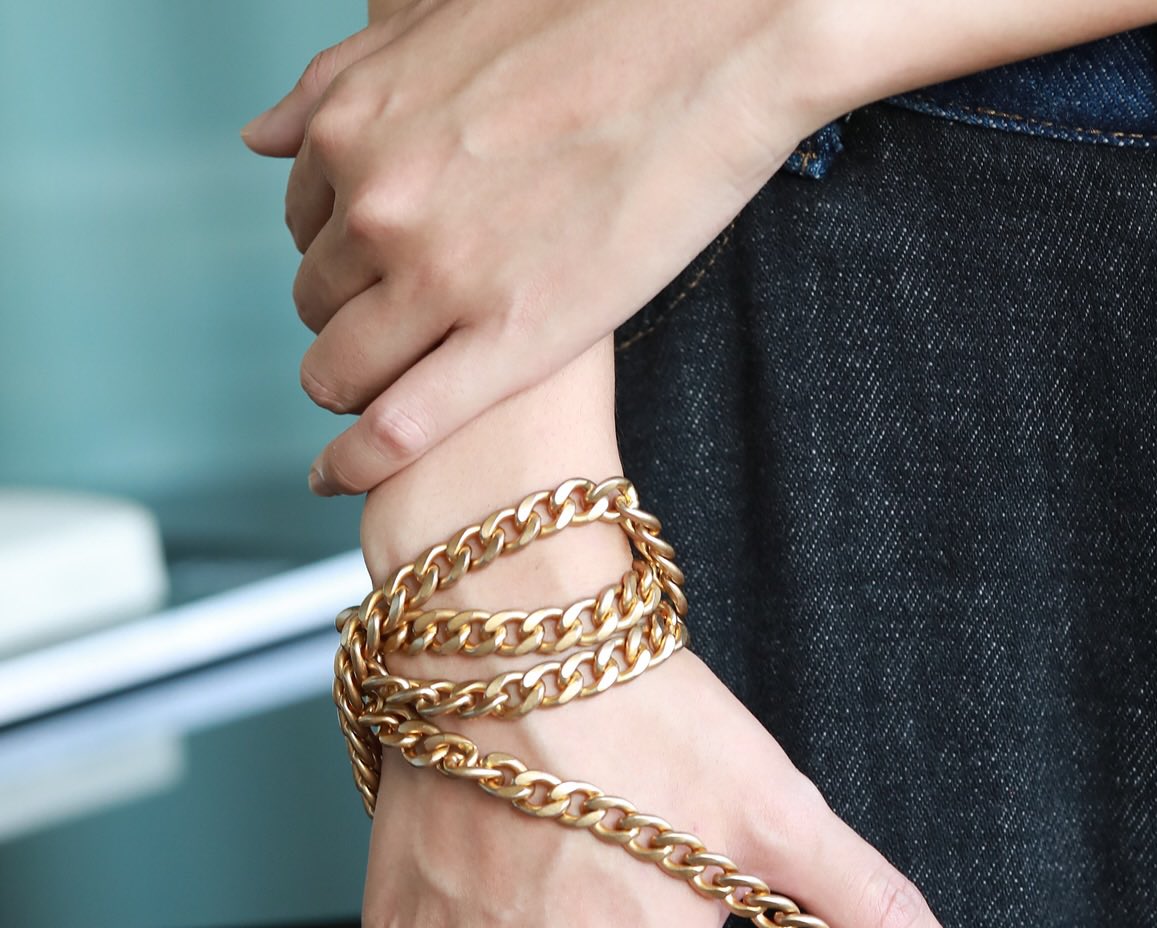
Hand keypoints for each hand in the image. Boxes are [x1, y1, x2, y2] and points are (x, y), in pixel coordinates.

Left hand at [241, 0, 824, 497]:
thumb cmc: (596, 18)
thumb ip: (343, 84)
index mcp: (356, 126)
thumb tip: (263, 136)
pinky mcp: (509, 342)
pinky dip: (360, 461)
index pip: (305, 220)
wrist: (716, 36)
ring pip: (342, 369)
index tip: (375, 270)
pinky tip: (345, 476)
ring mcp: (440, 277)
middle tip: (401, 331)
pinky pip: (399, 428)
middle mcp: (379, 202)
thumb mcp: (438, 27)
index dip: (338, 251)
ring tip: (386, 398)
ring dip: (353, 388)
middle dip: (348, 318)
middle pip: (319, 298)